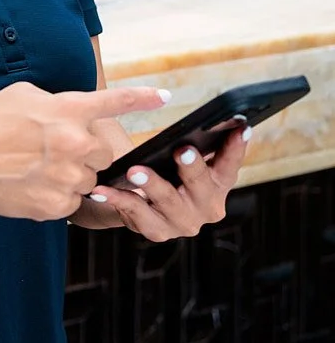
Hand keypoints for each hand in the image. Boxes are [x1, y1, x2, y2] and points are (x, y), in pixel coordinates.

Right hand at [0, 82, 172, 222]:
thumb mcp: (22, 95)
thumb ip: (57, 103)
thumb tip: (74, 115)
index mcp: (66, 110)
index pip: (113, 103)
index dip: (142, 98)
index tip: (165, 97)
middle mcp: (73, 142)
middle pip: (103, 153)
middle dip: (84, 152)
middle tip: (52, 150)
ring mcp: (66, 177)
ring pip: (89, 180)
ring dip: (71, 176)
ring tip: (34, 168)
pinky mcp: (56, 206)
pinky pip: (73, 202)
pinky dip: (57, 196)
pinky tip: (29, 185)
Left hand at [83, 124, 251, 239]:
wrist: (141, 203)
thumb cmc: (169, 169)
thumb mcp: (184, 154)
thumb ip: (196, 140)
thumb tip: (205, 111)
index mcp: (218, 184)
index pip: (231, 165)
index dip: (237, 147)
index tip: (240, 126)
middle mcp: (206, 207)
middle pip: (201, 186)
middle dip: (192, 168)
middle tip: (182, 150)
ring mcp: (182, 222)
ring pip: (167, 202)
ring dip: (151, 184)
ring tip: (134, 170)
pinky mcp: (156, 231)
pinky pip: (135, 212)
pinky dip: (117, 198)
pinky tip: (102, 189)